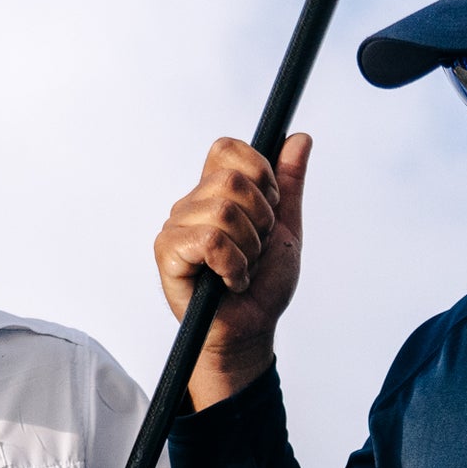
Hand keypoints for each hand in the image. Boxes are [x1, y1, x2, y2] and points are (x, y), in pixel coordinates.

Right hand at [156, 132, 308, 408]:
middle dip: (260, 220)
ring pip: (223, 212)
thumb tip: (299, 137)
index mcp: (215, 191)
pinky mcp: (168, 253)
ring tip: (243, 269)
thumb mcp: (285, 228)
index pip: (227, 148)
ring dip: (248, 248)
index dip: (259, 172)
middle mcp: (191, 203)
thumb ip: (289, 183)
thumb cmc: (263, 285)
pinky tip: (231, 281)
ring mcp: (176, 227)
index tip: (270, 207)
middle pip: (232, 180)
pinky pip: (209, 240)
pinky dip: (233, 265)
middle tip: (256, 249)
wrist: (252, 330)